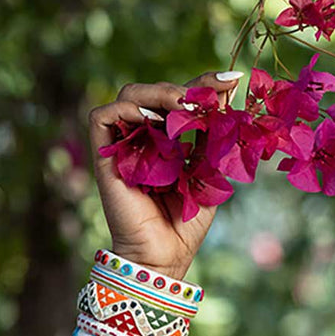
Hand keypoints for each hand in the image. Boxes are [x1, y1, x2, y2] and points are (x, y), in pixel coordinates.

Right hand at [87, 70, 243, 279]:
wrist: (164, 256)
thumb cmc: (187, 222)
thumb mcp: (209, 174)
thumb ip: (214, 140)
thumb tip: (229, 99)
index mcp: (171, 140)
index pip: (182, 100)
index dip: (204, 85)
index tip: (233, 79)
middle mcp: (145, 138)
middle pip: (156, 92)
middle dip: (185, 88)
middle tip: (208, 97)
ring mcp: (124, 145)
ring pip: (129, 96)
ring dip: (158, 93)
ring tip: (184, 105)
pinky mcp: (104, 158)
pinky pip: (101, 117)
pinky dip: (125, 110)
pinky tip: (153, 121)